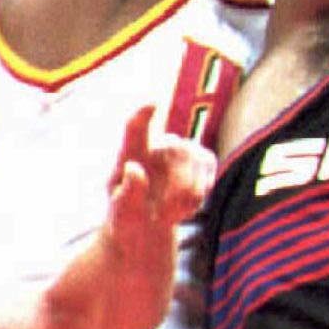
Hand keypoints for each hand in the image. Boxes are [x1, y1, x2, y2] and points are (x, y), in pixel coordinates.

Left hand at [106, 104, 215, 241]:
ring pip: (196, 166)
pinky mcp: (204, 159)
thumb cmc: (128, 214)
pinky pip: (208, 178)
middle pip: (177, 152)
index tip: (152, 104)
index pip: (135, 129)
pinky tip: (183, 208)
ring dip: (185, 199)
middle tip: (160, 218)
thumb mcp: (121, 210)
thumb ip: (127, 192)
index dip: (143, 116)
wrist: (147, 224)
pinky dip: (198, 200)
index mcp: (130, 152)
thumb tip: (133, 168)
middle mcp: (158, 144)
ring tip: (168, 215)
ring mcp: (184, 149)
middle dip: (175, 189)